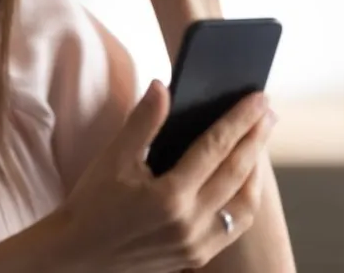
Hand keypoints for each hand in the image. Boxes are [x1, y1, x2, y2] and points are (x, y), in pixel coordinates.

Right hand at [55, 81, 277, 272]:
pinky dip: (243, 201)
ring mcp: (196, 245)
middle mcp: (189, 224)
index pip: (216, 147)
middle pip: (237, 173)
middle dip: (256, 139)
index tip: (258, 98)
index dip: (240, 119)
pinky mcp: (196, 257)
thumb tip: (163, 86)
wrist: (77, 257)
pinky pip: (233, 227)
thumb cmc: (91, 206)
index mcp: (169, 196)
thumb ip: (143, 121)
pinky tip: (241, 183)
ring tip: (256, 146)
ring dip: (255, 173)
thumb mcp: (113, 159)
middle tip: (267, 113)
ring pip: (244, 205)